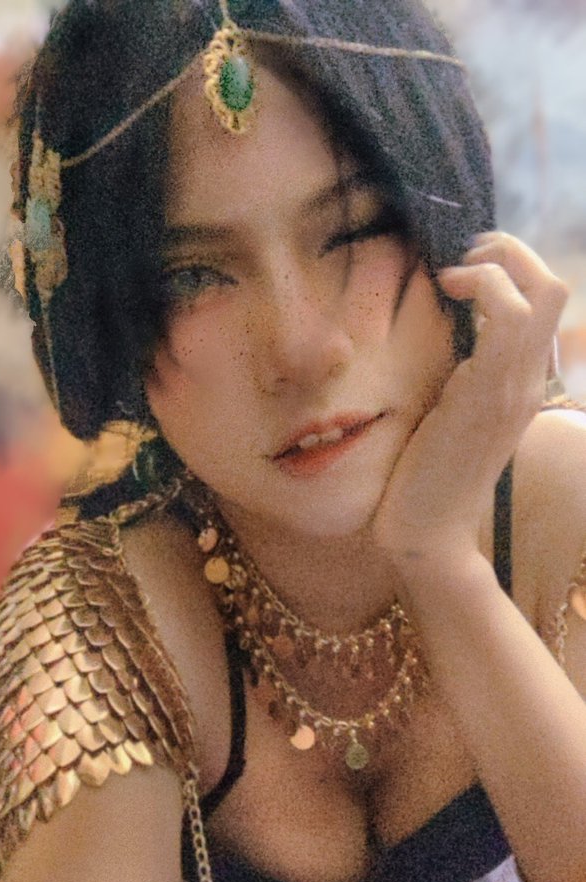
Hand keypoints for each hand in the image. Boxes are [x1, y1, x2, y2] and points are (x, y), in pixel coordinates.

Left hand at [372, 232, 567, 570]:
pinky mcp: (487, 394)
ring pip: (541, 292)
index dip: (511, 269)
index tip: (463, 268)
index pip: (543, 307)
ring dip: (495, 261)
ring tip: (452, 271)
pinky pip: (507, 318)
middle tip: (463, 256)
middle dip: (511, 250)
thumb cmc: (424, 479)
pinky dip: (481, 285)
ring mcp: (514, 388)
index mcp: (521, 386)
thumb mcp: (447, 417)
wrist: (428, 533)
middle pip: (554, 287)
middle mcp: (528, 383)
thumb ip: (457, 379)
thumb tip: (437, 339)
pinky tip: (446, 291)